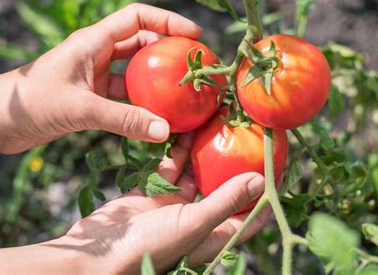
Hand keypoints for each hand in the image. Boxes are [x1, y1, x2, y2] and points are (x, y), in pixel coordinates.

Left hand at [0, 3, 201, 153]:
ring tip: (181, 96)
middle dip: (167, 53)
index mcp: (92, 41)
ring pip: (134, 74)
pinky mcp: (90, 99)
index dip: (167, 21)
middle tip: (193, 68)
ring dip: (155, 83)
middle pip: (141, 45)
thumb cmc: (30, 103)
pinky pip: (123, 99)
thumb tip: (164, 131)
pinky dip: (139, 108)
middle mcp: (96, 55)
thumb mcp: (80, 108)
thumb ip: (123, 120)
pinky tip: (155, 121)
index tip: (193, 36)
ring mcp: (94, 77)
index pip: (137, 17)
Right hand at [59, 133, 268, 273]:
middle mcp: (196, 220)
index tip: (279, 167)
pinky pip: (169, 168)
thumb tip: (260, 181)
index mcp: (212, 235)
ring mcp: (173, 206)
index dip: (265, 194)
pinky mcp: (151, 193)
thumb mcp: (193, 225)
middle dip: (235, 165)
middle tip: (248, 136)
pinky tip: (186, 130)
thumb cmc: (149, 247)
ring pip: (195, 174)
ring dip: (205, 153)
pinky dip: (177, 152)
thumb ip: (225, 202)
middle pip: (223, 189)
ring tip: (219, 125)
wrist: (99, 251)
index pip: (249, 215)